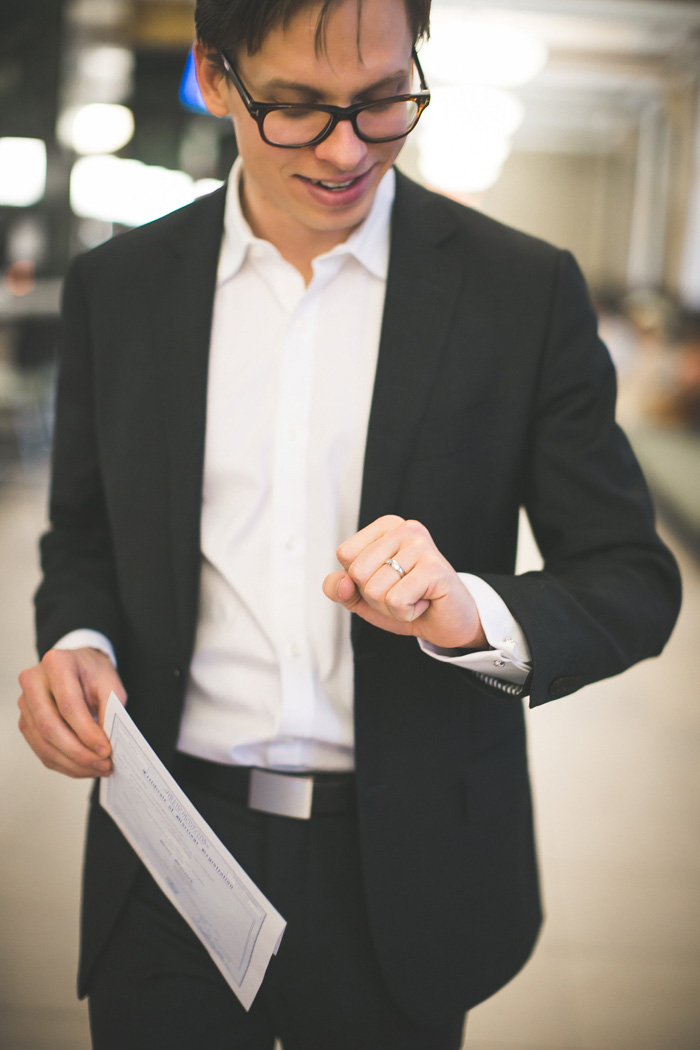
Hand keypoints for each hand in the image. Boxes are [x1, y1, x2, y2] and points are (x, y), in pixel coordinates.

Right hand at [17, 648, 125, 778]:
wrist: (79, 666)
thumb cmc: (94, 673)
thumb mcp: (110, 684)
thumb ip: (110, 711)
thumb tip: (104, 746)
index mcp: (56, 664)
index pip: (68, 705)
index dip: (87, 732)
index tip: (106, 749)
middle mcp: (33, 682)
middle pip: (50, 727)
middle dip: (79, 752)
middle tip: (104, 764)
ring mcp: (25, 703)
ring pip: (44, 744)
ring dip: (73, 763)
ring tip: (98, 768)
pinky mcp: (26, 722)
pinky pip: (42, 750)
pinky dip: (65, 763)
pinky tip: (84, 767)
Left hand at [322, 515, 488, 649]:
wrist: (448, 621)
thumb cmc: (408, 602)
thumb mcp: (363, 597)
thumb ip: (340, 587)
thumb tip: (342, 582)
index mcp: (385, 527)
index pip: (345, 554)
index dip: (358, 580)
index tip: (386, 581)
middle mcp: (405, 528)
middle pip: (357, 572)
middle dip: (375, 596)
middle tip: (402, 593)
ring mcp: (421, 546)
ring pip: (375, 589)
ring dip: (391, 607)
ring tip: (414, 597)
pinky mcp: (434, 568)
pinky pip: (396, 600)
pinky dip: (406, 613)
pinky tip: (424, 602)